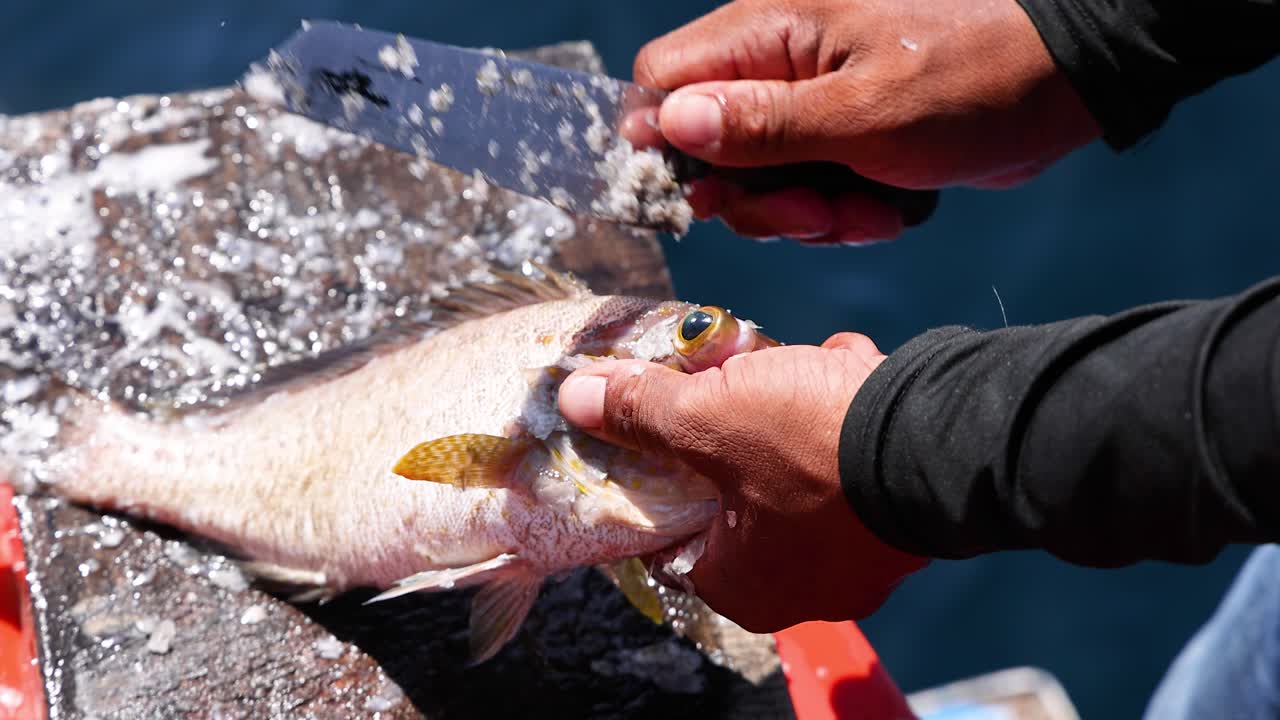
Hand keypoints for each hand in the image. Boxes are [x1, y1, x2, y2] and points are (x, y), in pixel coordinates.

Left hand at [557, 333, 928, 632]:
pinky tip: (846, 375)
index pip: (674, 537)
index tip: (662, 427)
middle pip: (738, 495)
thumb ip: (639, 412)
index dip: (660, 474)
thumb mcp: (705, 417)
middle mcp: (805, 587)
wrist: (942, 435)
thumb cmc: (810, 447)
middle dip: (734, 429)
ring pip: (799, 470)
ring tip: (799, 370)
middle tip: (734, 383)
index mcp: (744, 586)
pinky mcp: (902, 516)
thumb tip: (577, 398)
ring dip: (793, 411)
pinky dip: (843, 415)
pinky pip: (852, 460)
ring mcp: (862, 555)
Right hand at [636, 0, 1100, 242]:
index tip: (705, 193)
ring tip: (866, 211)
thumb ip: (760, 124)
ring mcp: (811, 105)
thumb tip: (671, 124)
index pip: (663, 80)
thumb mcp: (861, 113)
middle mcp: (779, 65)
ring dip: (807, 215)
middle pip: (708, 147)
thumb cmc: (972, 77)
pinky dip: (843, 214)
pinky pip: (809, 192)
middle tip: (814, 213)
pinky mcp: (843, 138)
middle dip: (758, 198)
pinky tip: (888, 210)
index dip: (666, 142)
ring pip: (761, 182)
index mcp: (770, 32)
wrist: (1064, 84)